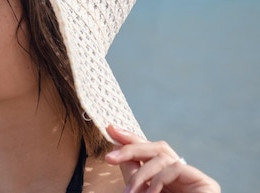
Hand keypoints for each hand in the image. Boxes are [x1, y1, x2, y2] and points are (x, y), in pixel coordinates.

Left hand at [105, 125, 220, 192]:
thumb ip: (133, 174)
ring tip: (131, 192)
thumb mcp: (140, 192)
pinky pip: (175, 168)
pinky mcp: (206, 182)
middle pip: (156, 147)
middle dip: (130, 147)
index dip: (130, 138)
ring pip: (163, 156)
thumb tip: (116, 151)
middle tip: (110, 156)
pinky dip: (158, 180)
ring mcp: (194, 177)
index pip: (148, 150)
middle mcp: (180, 174)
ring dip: (141, 173)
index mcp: (165, 175)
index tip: (110, 129)